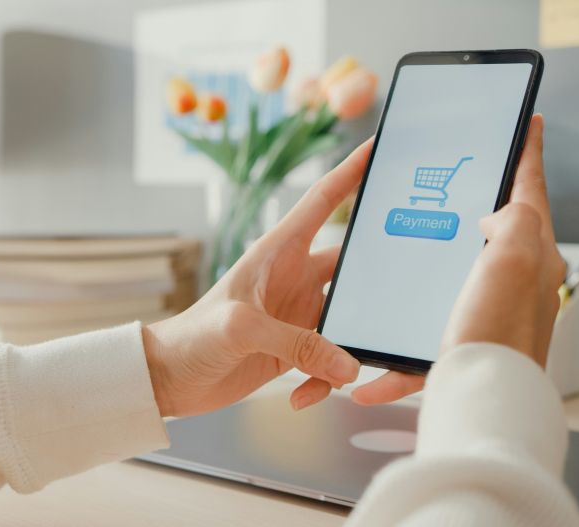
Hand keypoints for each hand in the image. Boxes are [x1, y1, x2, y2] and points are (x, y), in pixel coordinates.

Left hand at [143, 140, 423, 416]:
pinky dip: (324, 379)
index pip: (323, 201)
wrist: (167, 380)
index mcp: (278, 251)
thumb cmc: (192, 337)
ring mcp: (297, 313)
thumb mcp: (242, 329)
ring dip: (353, 342)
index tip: (381, 148)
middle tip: (411, 282)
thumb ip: (297, 344)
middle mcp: (294, 277)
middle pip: (352, 264)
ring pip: (349, 317)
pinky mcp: (294, 348)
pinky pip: (329, 359)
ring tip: (348, 369)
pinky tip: (301, 395)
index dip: (352, 171)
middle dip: (379, 275)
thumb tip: (349, 365)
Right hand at [351, 114, 564, 404]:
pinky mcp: (456, 349)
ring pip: (442, 287)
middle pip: (489, 233)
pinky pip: (416, 347)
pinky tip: (369, 375)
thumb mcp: (516, 257)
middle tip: (445, 187)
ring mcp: (482, 316)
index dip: (529, 150)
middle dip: (466, 210)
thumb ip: (514, 220)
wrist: (484, 402)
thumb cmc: (501, 333)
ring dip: (415, 284)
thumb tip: (495, 218)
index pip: (530, 189)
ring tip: (392, 269)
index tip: (531, 121)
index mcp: (529, 255)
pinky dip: (392, 363)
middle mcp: (511, 284)